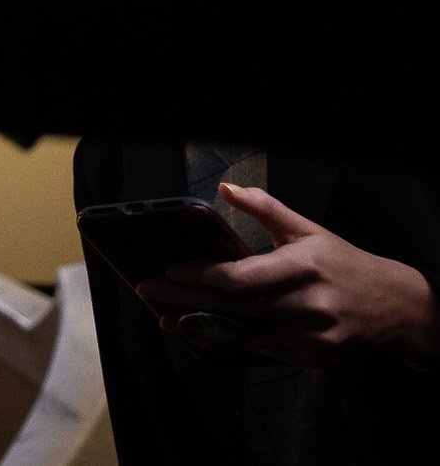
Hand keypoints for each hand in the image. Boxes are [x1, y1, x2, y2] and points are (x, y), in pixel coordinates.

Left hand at [138, 183, 439, 368]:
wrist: (398, 309)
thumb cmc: (346, 265)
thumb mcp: (309, 231)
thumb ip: (266, 209)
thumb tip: (226, 188)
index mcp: (302, 268)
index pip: (241, 277)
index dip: (201, 276)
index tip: (169, 270)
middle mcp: (306, 305)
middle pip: (234, 306)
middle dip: (185, 300)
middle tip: (149, 291)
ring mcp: (311, 336)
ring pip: (245, 334)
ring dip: (203, 326)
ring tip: (168, 317)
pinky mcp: (314, 359)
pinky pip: (264, 351)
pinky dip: (234, 341)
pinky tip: (208, 332)